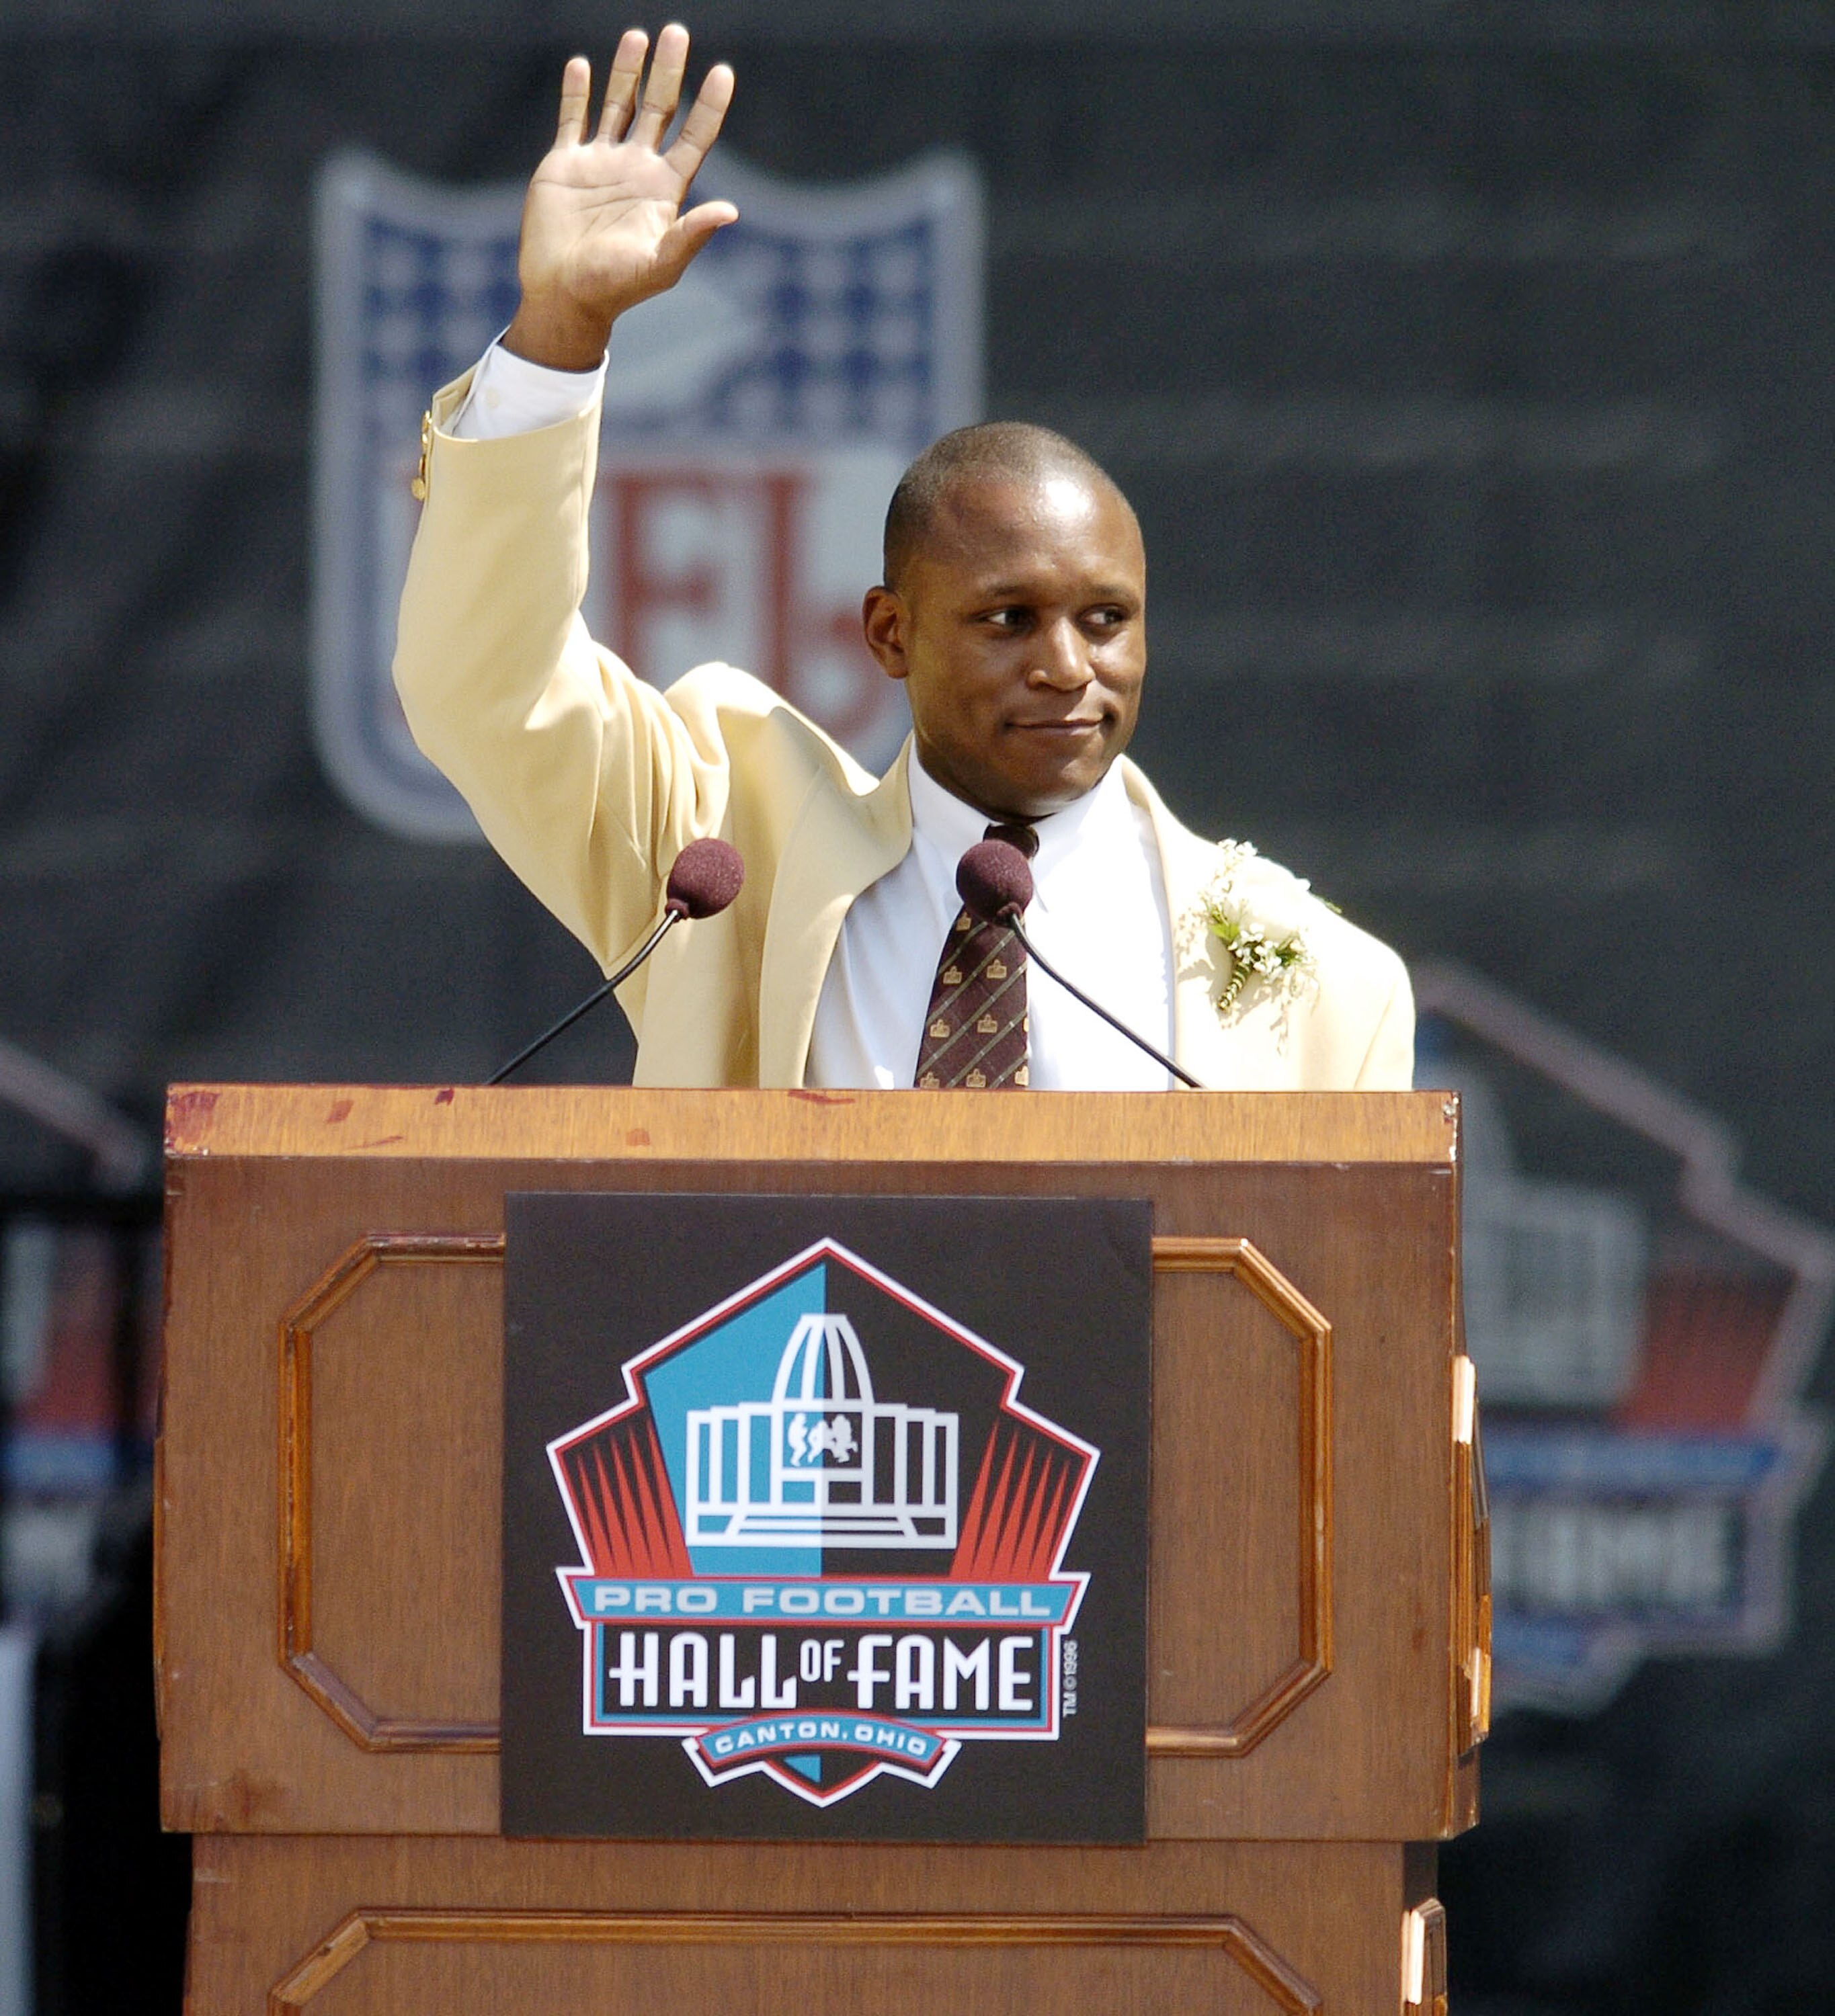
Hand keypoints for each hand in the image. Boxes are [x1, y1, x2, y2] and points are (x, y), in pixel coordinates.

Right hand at [502, 26, 735, 371]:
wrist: (564, 297)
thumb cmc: (615, 288)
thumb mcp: (660, 264)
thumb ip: (691, 235)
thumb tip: (731, 211)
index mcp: (664, 189)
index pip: (694, 137)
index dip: (710, 106)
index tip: (723, 71)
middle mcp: (636, 169)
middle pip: (659, 108)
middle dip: (669, 71)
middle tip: (677, 32)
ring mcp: (600, 164)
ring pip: (618, 105)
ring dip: (627, 71)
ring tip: (638, 36)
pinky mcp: (565, 165)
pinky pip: (573, 119)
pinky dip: (577, 92)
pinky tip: (584, 65)